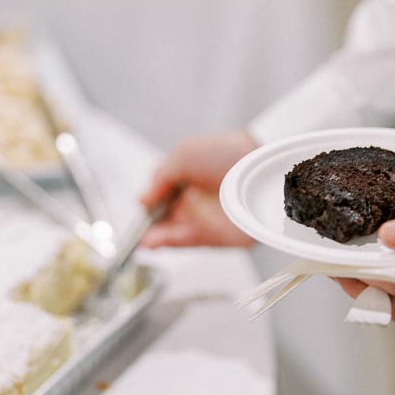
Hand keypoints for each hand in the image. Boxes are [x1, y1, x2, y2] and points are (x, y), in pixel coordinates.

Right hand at [140, 130, 257, 247]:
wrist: (257, 162)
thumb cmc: (223, 152)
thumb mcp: (183, 156)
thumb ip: (159, 178)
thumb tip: (140, 201)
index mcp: (185, 184)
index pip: (159, 201)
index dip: (147, 209)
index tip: (138, 212)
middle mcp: (194, 204)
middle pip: (164, 221)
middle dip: (149, 228)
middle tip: (138, 232)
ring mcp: (205, 221)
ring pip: (174, 234)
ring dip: (157, 238)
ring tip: (145, 239)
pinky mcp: (218, 237)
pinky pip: (190, 242)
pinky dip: (172, 242)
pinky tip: (157, 240)